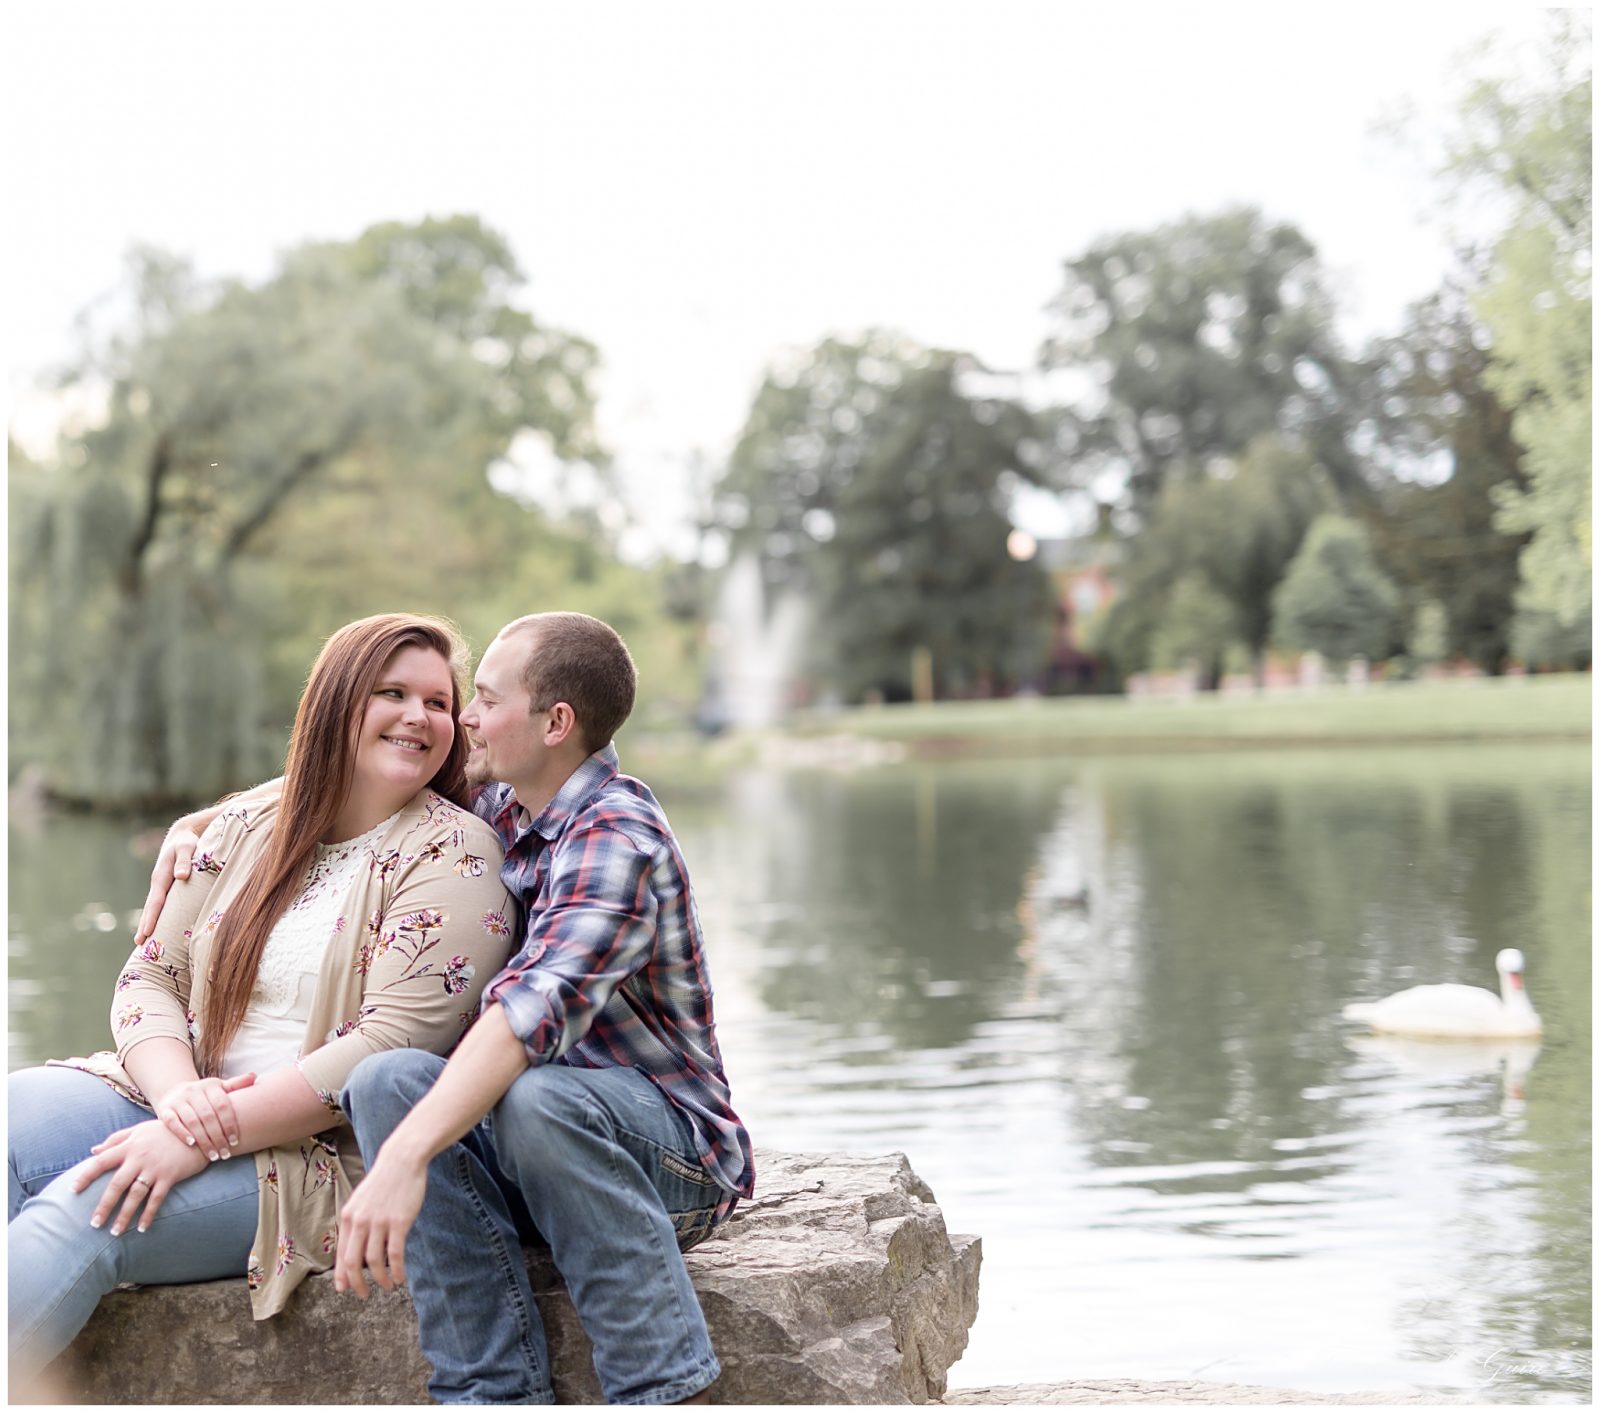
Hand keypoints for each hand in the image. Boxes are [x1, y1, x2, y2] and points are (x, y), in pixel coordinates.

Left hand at [73, 1119, 209, 1235]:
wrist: (199, 1129)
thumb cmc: (166, 1130)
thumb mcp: (140, 1129)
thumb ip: (116, 1139)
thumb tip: (93, 1151)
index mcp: (130, 1146)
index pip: (101, 1161)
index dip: (85, 1176)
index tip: (72, 1190)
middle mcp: (140, 1158)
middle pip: (116, 1185)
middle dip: (104, 1206)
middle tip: (94, 1224)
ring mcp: (155, 1168)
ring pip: (135, 1195)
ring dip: (124, 1215)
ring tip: (114, 1232)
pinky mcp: (170, 1176)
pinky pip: (157, 1199)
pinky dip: (148, 1214)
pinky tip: (141, 1228)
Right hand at [133, 821, 203, 946]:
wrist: (182, 836)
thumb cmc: (186, 842)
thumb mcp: (187, 847)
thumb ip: (185, 860)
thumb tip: (181, 876)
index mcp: (161, 876)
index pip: (156, 901)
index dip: (151, 917)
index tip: (146, 932)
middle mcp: (159, 884)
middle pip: (151, 908)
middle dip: (145, 925)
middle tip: (139, 943)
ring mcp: (162, 887)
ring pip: (154, 908)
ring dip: (149, 923)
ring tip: (143, 942)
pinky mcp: (168, 888)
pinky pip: (162, 905)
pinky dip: (158, 917)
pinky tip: (159, 929)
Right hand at [155, 1073, 255, 1158]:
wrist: (174, 1092)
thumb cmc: (204, 1095)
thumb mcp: (219, 1088)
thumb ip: (235, 1085)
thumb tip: (255, 1076)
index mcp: (211, 1086)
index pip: (223, 1106)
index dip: (230, 1124)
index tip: (235, 1141)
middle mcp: (194, 1091)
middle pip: (208, 1116)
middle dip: (218, 1137)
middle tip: (225, 1154)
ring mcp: (178, 1100)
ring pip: (192, 1121)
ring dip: (203, 1140)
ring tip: (213, 1155)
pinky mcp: (165, 1110)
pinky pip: (173, 1122)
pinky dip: (182, 1133)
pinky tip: (192, 1144)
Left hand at [334, 1148, 428, 1297]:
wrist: (402, 1159)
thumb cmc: (383, 1181)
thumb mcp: (361, 1200)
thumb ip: (356, 1223)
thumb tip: (353, 1249)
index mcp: (349, 1217)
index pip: (341, 1254)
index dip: (342, 1275)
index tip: (345, 1289)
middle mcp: (361, 1221)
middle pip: (354, 1262)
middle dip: (358, 1284)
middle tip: (364, 1295)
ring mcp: (380, 1222)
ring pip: (375, 1261)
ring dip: (381, 1279)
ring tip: (388, 1287)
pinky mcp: (400, 1222)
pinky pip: (395, 1254)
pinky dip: (397, 1270)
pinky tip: (401, 1278)